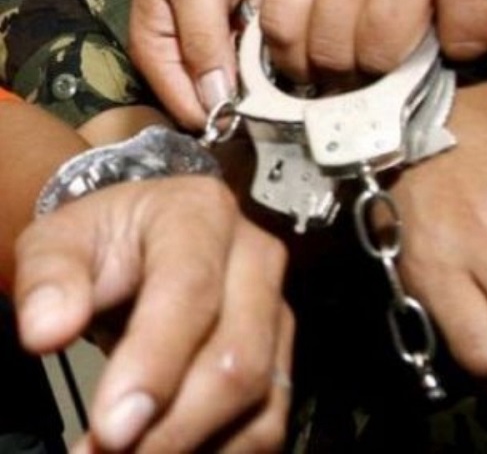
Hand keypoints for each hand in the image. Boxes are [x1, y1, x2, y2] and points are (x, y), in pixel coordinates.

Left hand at [14, 177, 293, 452]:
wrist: (151, 242)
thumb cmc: (110, 241)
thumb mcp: (62, 239)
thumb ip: (49, 277)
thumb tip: (46, 330)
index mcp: (203, 215)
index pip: (192, 290)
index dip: (155, 362)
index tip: (111, 426)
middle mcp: (256, 261)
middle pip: (238, 358)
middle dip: (172, 426)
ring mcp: (276, 312)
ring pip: (259, 399)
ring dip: (193, 447)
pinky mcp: (281, 357)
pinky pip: (266, 423)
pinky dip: (216, 453)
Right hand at [129, 0, 290, 128]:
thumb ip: (204, 41)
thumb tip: (216, 102)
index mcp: (158, 51)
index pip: (185, 108)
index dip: (218, 120)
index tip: (254, 124)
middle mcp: (187, 60)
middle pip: (216, 108)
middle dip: (246, 112)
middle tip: (283, 111)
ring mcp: (221, 54)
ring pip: (245, 95)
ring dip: (267, 95)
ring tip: (294, 92)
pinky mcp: (248, 45)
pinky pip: (265, 73)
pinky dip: (279, 73)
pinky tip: (297, 69)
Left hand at [260, 0, 486, 82]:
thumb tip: (321, 56)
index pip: (282, 24)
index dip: (300, 66)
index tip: (321, 77)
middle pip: (333, 53)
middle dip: (358, 73)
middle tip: (383, 62)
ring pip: (385, 56)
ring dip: (408, 65)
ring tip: (426, 39)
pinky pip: (461, 44)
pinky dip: (468, 44)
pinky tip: (469, 16)